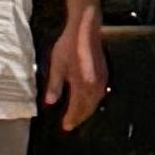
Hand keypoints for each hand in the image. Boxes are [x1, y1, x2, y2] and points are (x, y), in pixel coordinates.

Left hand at [43, 5, 108, 134]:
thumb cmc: (68, 44)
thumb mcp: (57, 64)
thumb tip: (50, 102)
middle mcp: (94, 84)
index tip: (65, 127)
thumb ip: (54, 85)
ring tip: (78, 117)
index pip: (77, 106)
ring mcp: (101, 79)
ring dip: (87, 111)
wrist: (85, 28)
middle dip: (79, 117)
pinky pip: (99, 94)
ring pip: (95, 101)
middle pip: (88, 107)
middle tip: (70, 124)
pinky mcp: (104, 74)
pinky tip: (87, 103)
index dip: (71, 118)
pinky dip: (93, 102)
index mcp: (82, 83)